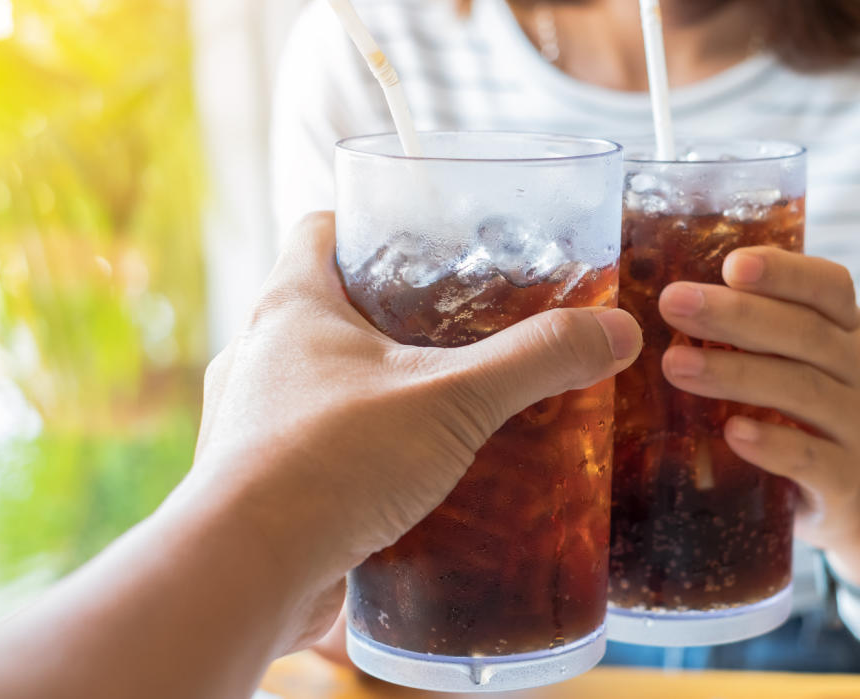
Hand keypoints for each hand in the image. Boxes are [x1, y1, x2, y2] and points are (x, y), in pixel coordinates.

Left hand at [183, 212, 641, 651]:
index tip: (422, 238)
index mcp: (292, 307)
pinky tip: (408, 483)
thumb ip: (534, 361)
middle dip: (389, 318)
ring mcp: (252, 423)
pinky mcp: (260, 486)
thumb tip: (615, 332)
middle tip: (458, 331)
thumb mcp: (452, 399)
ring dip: (372, 393)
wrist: (245, 572)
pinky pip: (314, 452)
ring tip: (441, 411)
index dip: (369, 222)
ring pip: (318, 385)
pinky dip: (357, 457)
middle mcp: (259, 356)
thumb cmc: (331, 463)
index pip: (321, 228)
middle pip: (325, 309)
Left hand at [656, 247, 859, 588]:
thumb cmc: (796, 408)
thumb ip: (742, 328)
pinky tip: (731, 432)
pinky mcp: (845, 477)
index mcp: (845, 326)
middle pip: (805, 333)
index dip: (784, 272)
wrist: (849, 491)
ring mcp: (858, 424)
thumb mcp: (783, 359)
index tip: (730, 265)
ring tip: (676, 365)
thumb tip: (649, 305)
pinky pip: (809, 458)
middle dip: (736, 316)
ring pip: (803, 390)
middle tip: (673, 304)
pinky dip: (770, 444)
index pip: (828, 285)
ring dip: (737, 374)